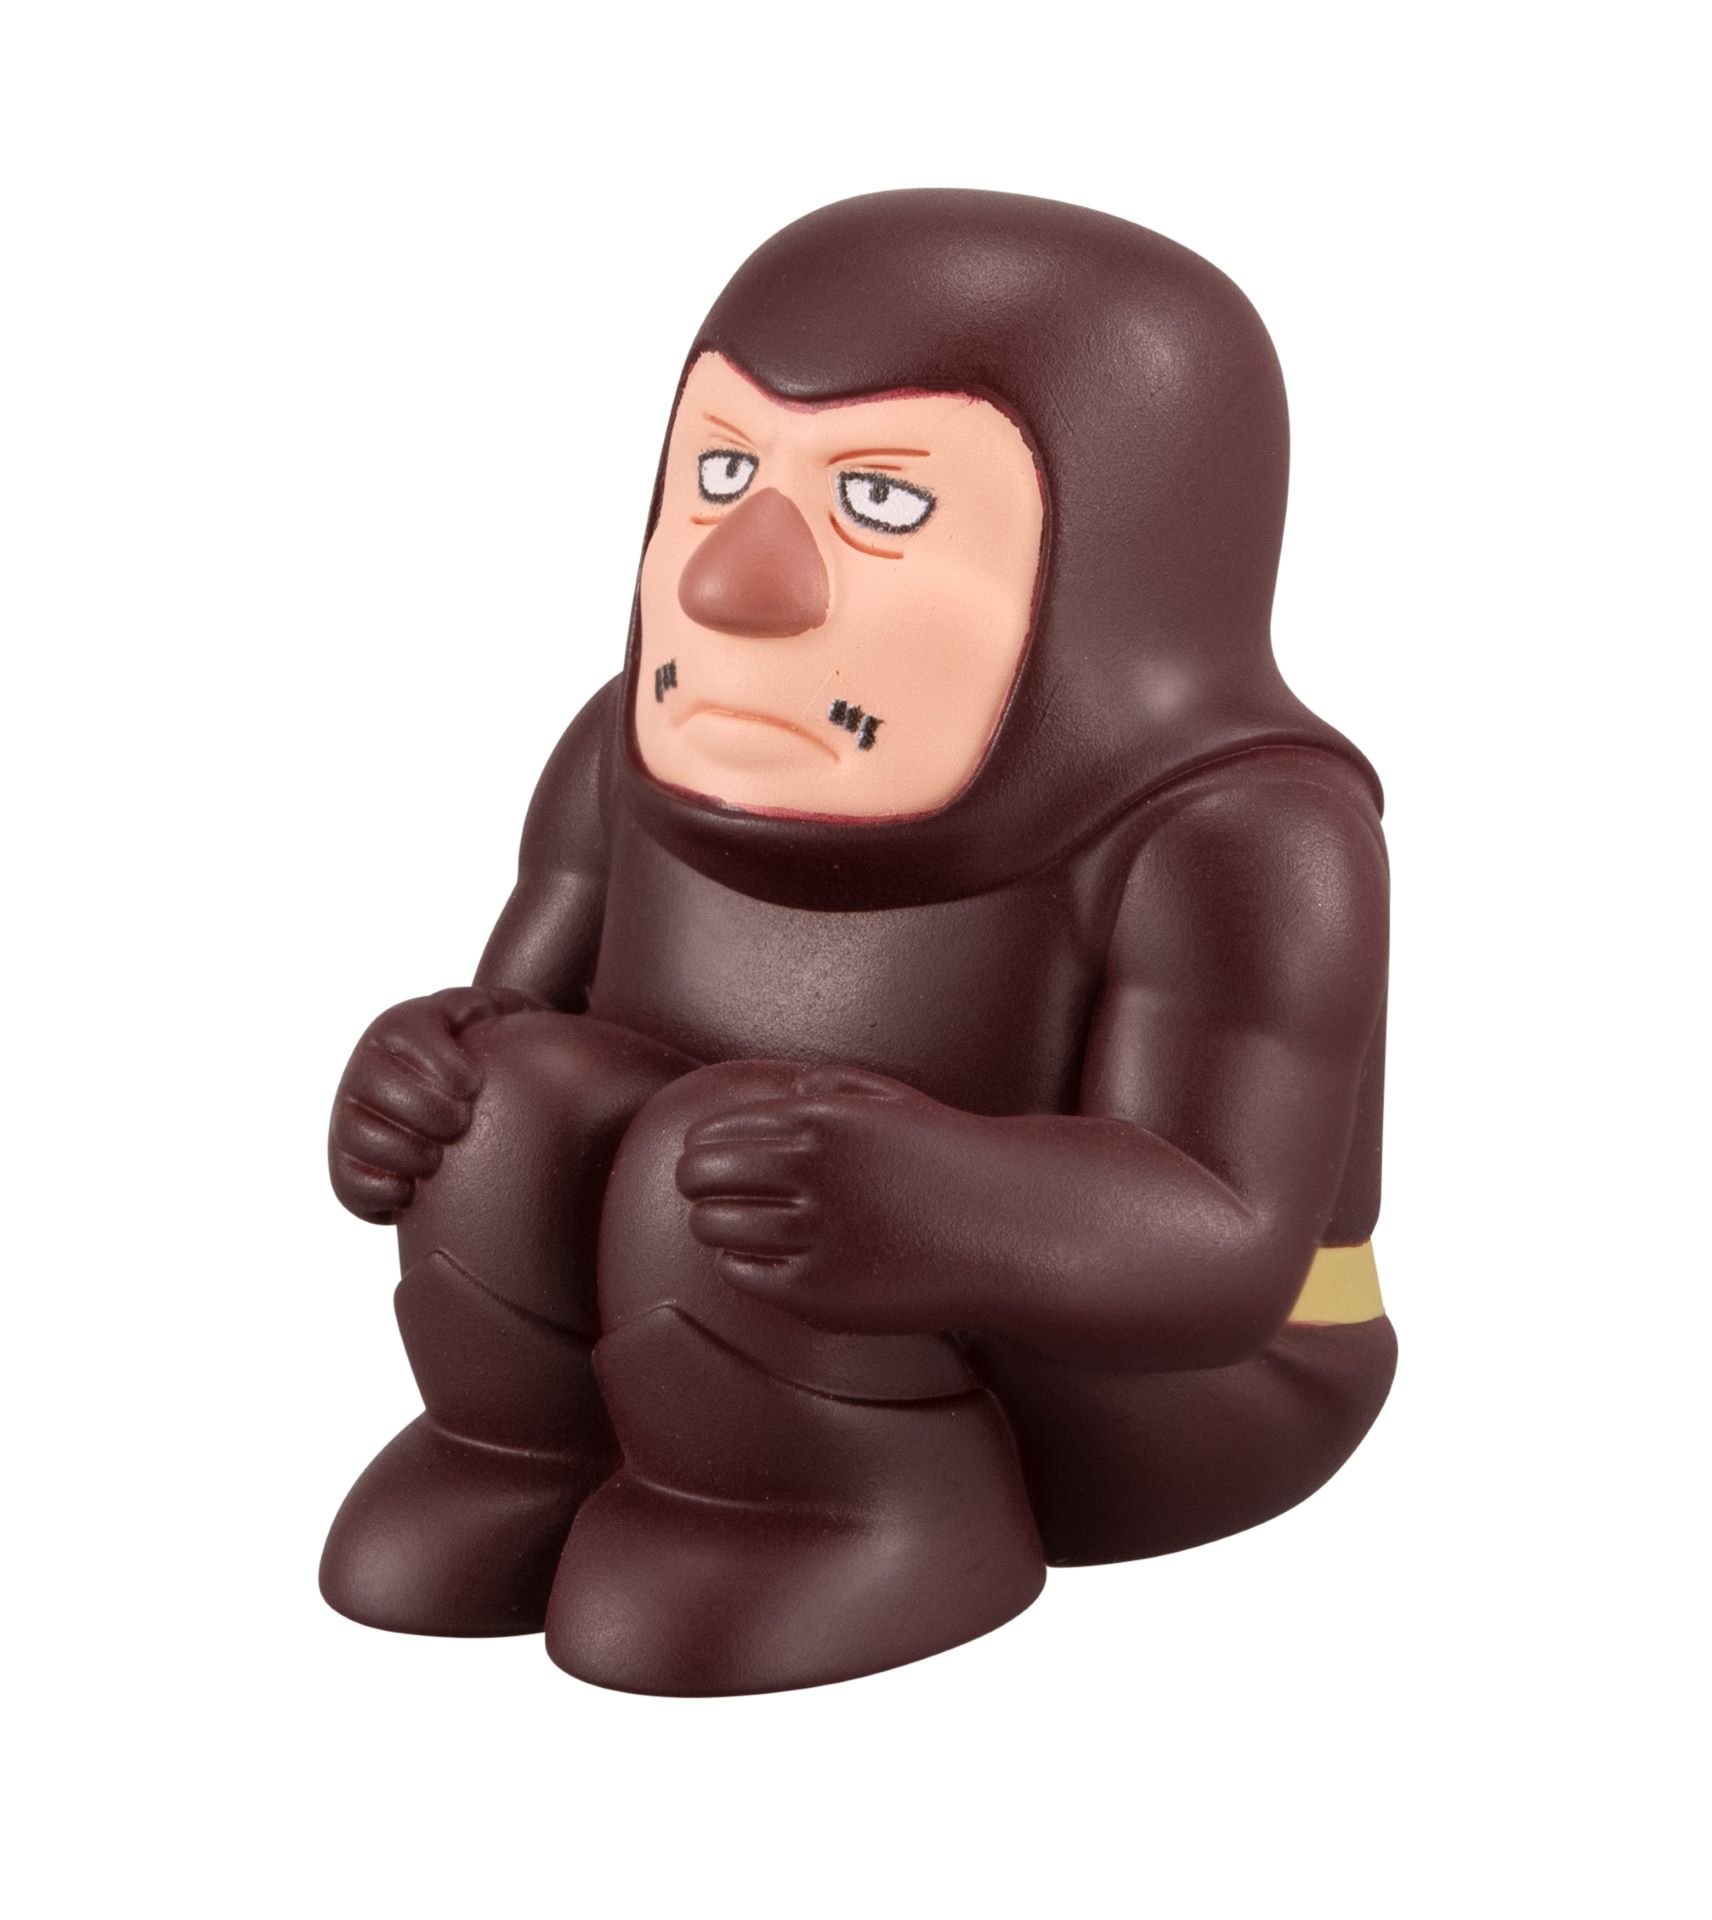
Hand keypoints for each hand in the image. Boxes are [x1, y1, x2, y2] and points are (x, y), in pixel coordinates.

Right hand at [328, 986, 536, 1222]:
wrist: (474, 1099)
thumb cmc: (489, 1055)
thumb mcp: (497, 1020)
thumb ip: (492, 1008)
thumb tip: (477, 1015)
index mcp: (400, 1027)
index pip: (406, 1031)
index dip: (439, 1062)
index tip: (472, 1084)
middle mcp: (366, 1068)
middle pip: (375, 1083)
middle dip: (425, 1109)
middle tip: (460, 1123)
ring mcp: (351, 1116)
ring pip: (357, 1133)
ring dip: (405, 1152)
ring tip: (439, 1159)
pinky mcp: (348, 1164)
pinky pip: (348, 1182)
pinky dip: (380, 1191)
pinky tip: (414, 1191)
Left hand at [674, 1065, 983, 1332]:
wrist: (1011, 1228)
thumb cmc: (952, 1162)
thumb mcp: (898, 1102)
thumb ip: (839, 1084)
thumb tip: (790, 1086)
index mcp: (820, 1117)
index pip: (715, 1130)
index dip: (704, 1146)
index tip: (710, 1158)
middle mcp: (811, 1169)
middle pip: (698, 1175)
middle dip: (696, 1183)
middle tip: (706, 1193)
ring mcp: (814, 1232)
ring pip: (711, 1226)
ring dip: (713, 1224)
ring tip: (731, 1226)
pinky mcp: (819, 1292)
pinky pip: (742, 1274)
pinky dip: (738, 1265)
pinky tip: (757, 1259)